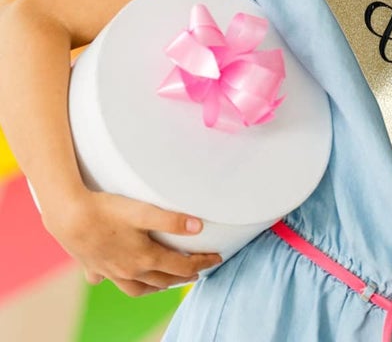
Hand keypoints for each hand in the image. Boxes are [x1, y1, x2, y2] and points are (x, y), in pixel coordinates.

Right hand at [44, 188, 221, 296]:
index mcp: (145, 258)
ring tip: (168, 281)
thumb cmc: (107, 211)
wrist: (68, 217)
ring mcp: (111, 272)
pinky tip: (124, 276)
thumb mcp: (143, 211)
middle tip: (198, 270)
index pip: (181, 266)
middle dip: (184, 276)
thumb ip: (172, 220)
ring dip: (157, 286)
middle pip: (163, 280)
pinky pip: (113, 282)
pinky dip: (125, 282)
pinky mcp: (95, 267)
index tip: (217, 258)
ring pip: (139, 288)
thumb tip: (199, 227)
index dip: (202, 262)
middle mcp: (129, 270)